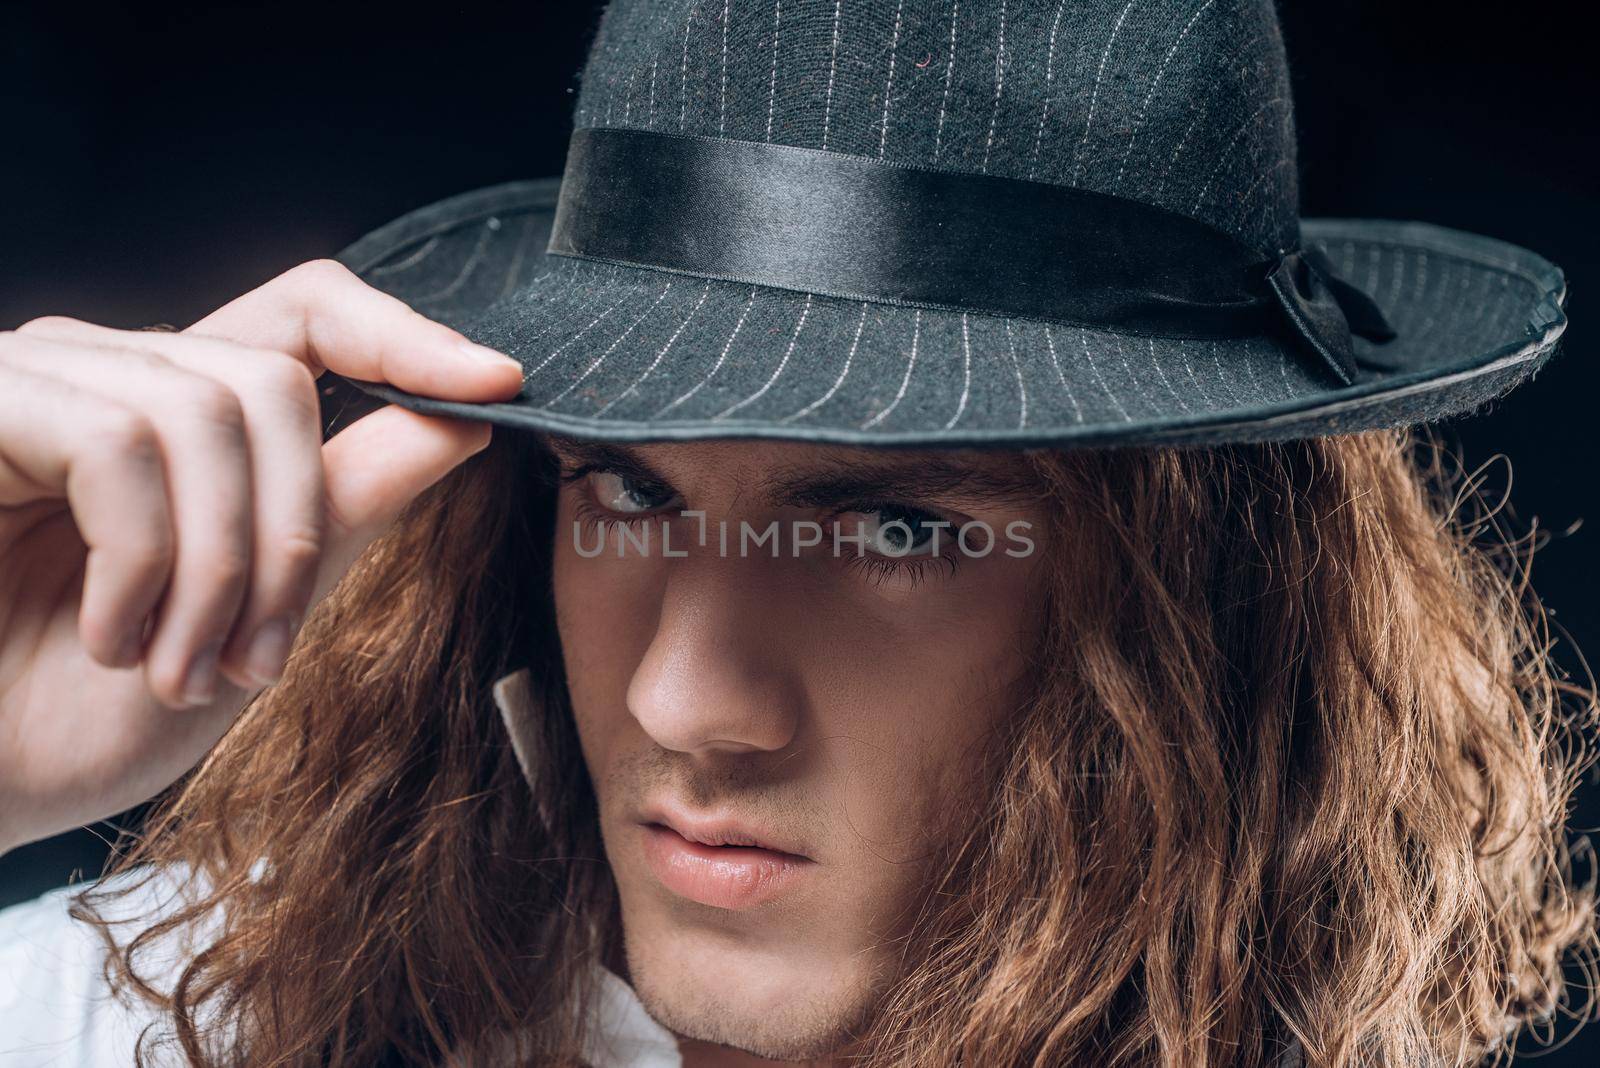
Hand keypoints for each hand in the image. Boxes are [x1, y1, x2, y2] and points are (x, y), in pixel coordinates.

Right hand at [0, 259, 523, 854]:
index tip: (500, 385)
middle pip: (277, 378)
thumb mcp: (249, 616)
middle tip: (255, 659)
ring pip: (211, 411)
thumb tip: (460, 421)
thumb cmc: (71, 712)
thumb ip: (345, 507)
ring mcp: (37, 380)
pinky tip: (112, 640)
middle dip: (296, 534)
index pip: (307, 316)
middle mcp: (109, 373)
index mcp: (177, 414)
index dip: (404, 336)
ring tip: (174, 669)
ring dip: (222, 570)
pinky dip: (143, 561)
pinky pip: (117, 443)